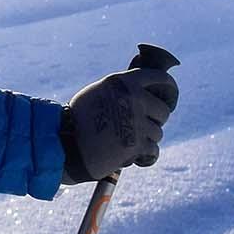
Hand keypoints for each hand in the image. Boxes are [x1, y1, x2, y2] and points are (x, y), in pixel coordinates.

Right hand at [60, 66, 179, 182]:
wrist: (64, 145)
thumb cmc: (77, 119)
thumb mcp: (97, 93)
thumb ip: (121, 89)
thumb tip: (146, 89)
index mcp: (122, 82)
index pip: (159, 77)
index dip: (168, 87)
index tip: (168, 94)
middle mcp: (132, 98)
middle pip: (163, 110)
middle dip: (154, 120)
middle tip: (138, 126)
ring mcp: (136, 121)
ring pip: (157, 133)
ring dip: (144, 139)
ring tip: (123, 141)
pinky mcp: (137, 144)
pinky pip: (153, 151)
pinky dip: (144, 156)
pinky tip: (132, 155)